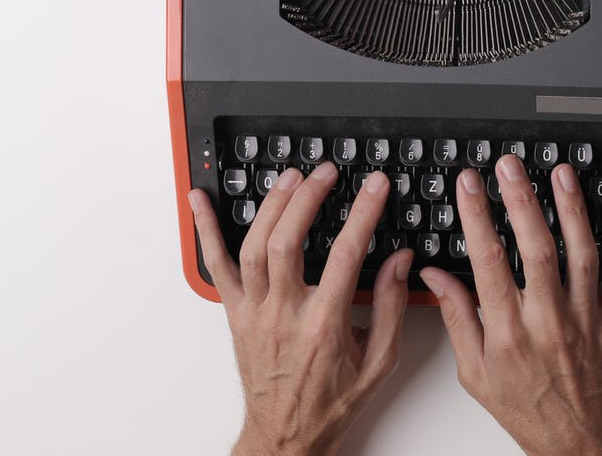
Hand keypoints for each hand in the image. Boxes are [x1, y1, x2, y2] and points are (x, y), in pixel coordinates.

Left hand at [188, 163, 413, 455]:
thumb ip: (391, 307)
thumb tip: (400, 260)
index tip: (375, 186)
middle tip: (327, 172)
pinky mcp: (234, 313)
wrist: (286, 438)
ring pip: (254, 247)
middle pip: (288, 242)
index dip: (363, 213)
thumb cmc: (330, 402)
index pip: (346, 254)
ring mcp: (254, 312)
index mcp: (324, 325)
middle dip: (308, 198)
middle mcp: (283, 315)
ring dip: (271, 205)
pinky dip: (206, 229)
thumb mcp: (379, 362)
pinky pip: (216, 266)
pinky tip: (200, 199)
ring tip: (291, 177)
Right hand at [419, 155, 601, 455]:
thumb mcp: (476, 374)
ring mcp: (586, 318)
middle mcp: (549, 322)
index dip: (476, 216)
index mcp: (510, 334)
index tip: (469, 184)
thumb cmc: (530, 411)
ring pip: (581, 253)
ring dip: (571, 208)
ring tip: (560, 173)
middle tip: (510, 165)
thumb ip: (456, 318)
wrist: (584, 447)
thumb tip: (433, 276)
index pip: (488, 262)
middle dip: (521, 200)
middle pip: (536, 248)